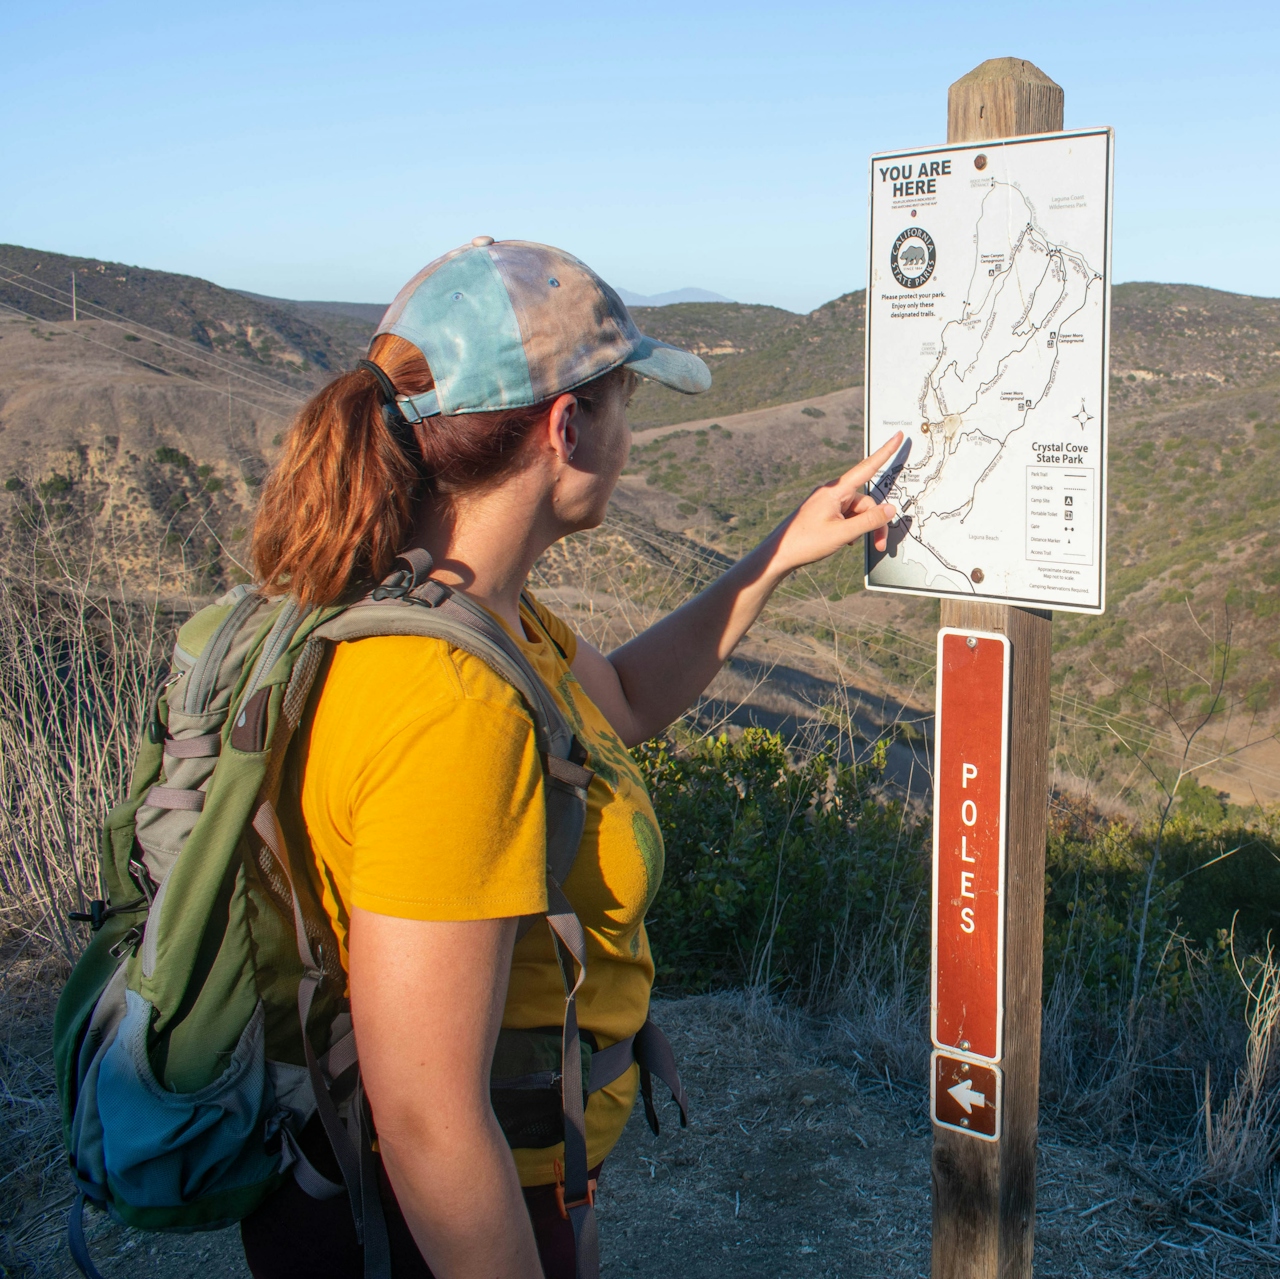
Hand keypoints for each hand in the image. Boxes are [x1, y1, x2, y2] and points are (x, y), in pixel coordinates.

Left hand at [766, 431, 902, 576]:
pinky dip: (852, 527)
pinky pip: (847, 516)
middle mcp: (833, 493)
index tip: (898, 436)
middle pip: (866, 502)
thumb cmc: (805, 542)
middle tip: (879, 544)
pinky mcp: (825, 512)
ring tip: (858, 544)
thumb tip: (890, 510)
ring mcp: (829, 503)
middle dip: (875, 522)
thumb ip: (869, 521)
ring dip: (864, 527)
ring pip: (858, 511)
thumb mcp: (842, 533)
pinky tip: (847, 541)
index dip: (885, 452)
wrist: (779, 554)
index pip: (867, 468)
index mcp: (835, 491)